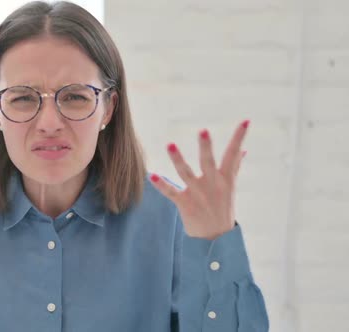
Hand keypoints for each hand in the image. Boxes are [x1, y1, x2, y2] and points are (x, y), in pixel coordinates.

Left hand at [150, 120, 248, 239]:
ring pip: (186, 173)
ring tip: (169, 145)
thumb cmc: (223, 208)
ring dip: (178, 159)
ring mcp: (198, 194)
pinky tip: (151, 175)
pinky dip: (161, 185)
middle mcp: (212, 184)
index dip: (239, 138)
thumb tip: (244, 150)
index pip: (234, 154)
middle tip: (203, 130)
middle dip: (206, 147)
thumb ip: (235, 167)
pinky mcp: (185, 204)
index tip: (245, 121)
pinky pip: (171, 193)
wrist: (216, 239)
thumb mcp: (231, 187)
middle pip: (209, 162)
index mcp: (225, 178)